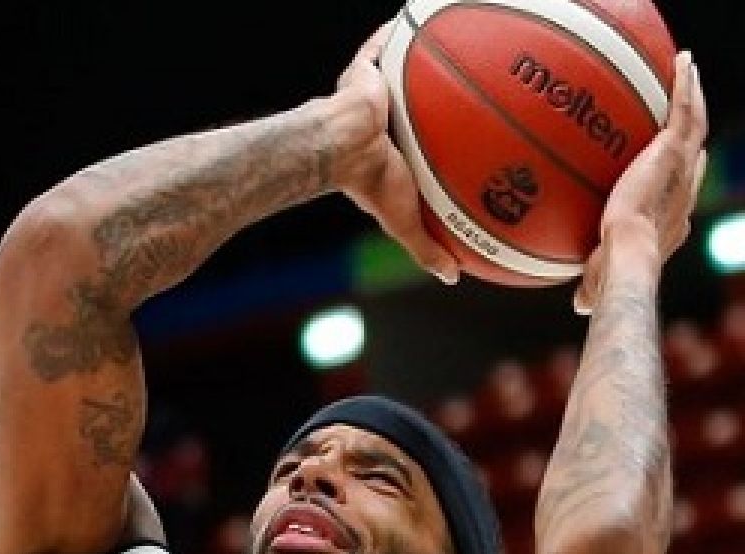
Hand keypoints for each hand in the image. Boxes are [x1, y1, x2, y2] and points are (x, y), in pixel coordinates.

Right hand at [327, 22, 461, 284]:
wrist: (334, 146)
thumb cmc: (364, 182)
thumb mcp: (403, 218)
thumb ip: (425, 247)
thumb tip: (452, 278)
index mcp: (392, 150)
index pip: (420, 141)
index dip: (439, 137)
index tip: (465, 136)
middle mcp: (384, 118)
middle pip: (417, 101)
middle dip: (436, 93)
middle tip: (469, 88)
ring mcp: (375, 91)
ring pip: (405, 70)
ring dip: (422, 58)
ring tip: (461, 41)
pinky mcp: (366, 68)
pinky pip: (384, 43)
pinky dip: (400, 28)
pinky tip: (426, 12)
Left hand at [574, 52, 707, 314]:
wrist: (625, 254)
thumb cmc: (611, 273)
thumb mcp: (599, 276)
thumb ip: (591, 286)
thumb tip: (579, 306)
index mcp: (670, 215)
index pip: (683, 190)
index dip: (685, 175)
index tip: (681, 162)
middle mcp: (682, 188)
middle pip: (693, 149)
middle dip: (692, 128)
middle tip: (686, 106)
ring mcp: (681, 167)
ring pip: (695, 121)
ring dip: (693, 94)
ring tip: (687, 70)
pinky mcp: (673, 151)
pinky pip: (685, 108)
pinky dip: (686, 84)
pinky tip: (682, 63)